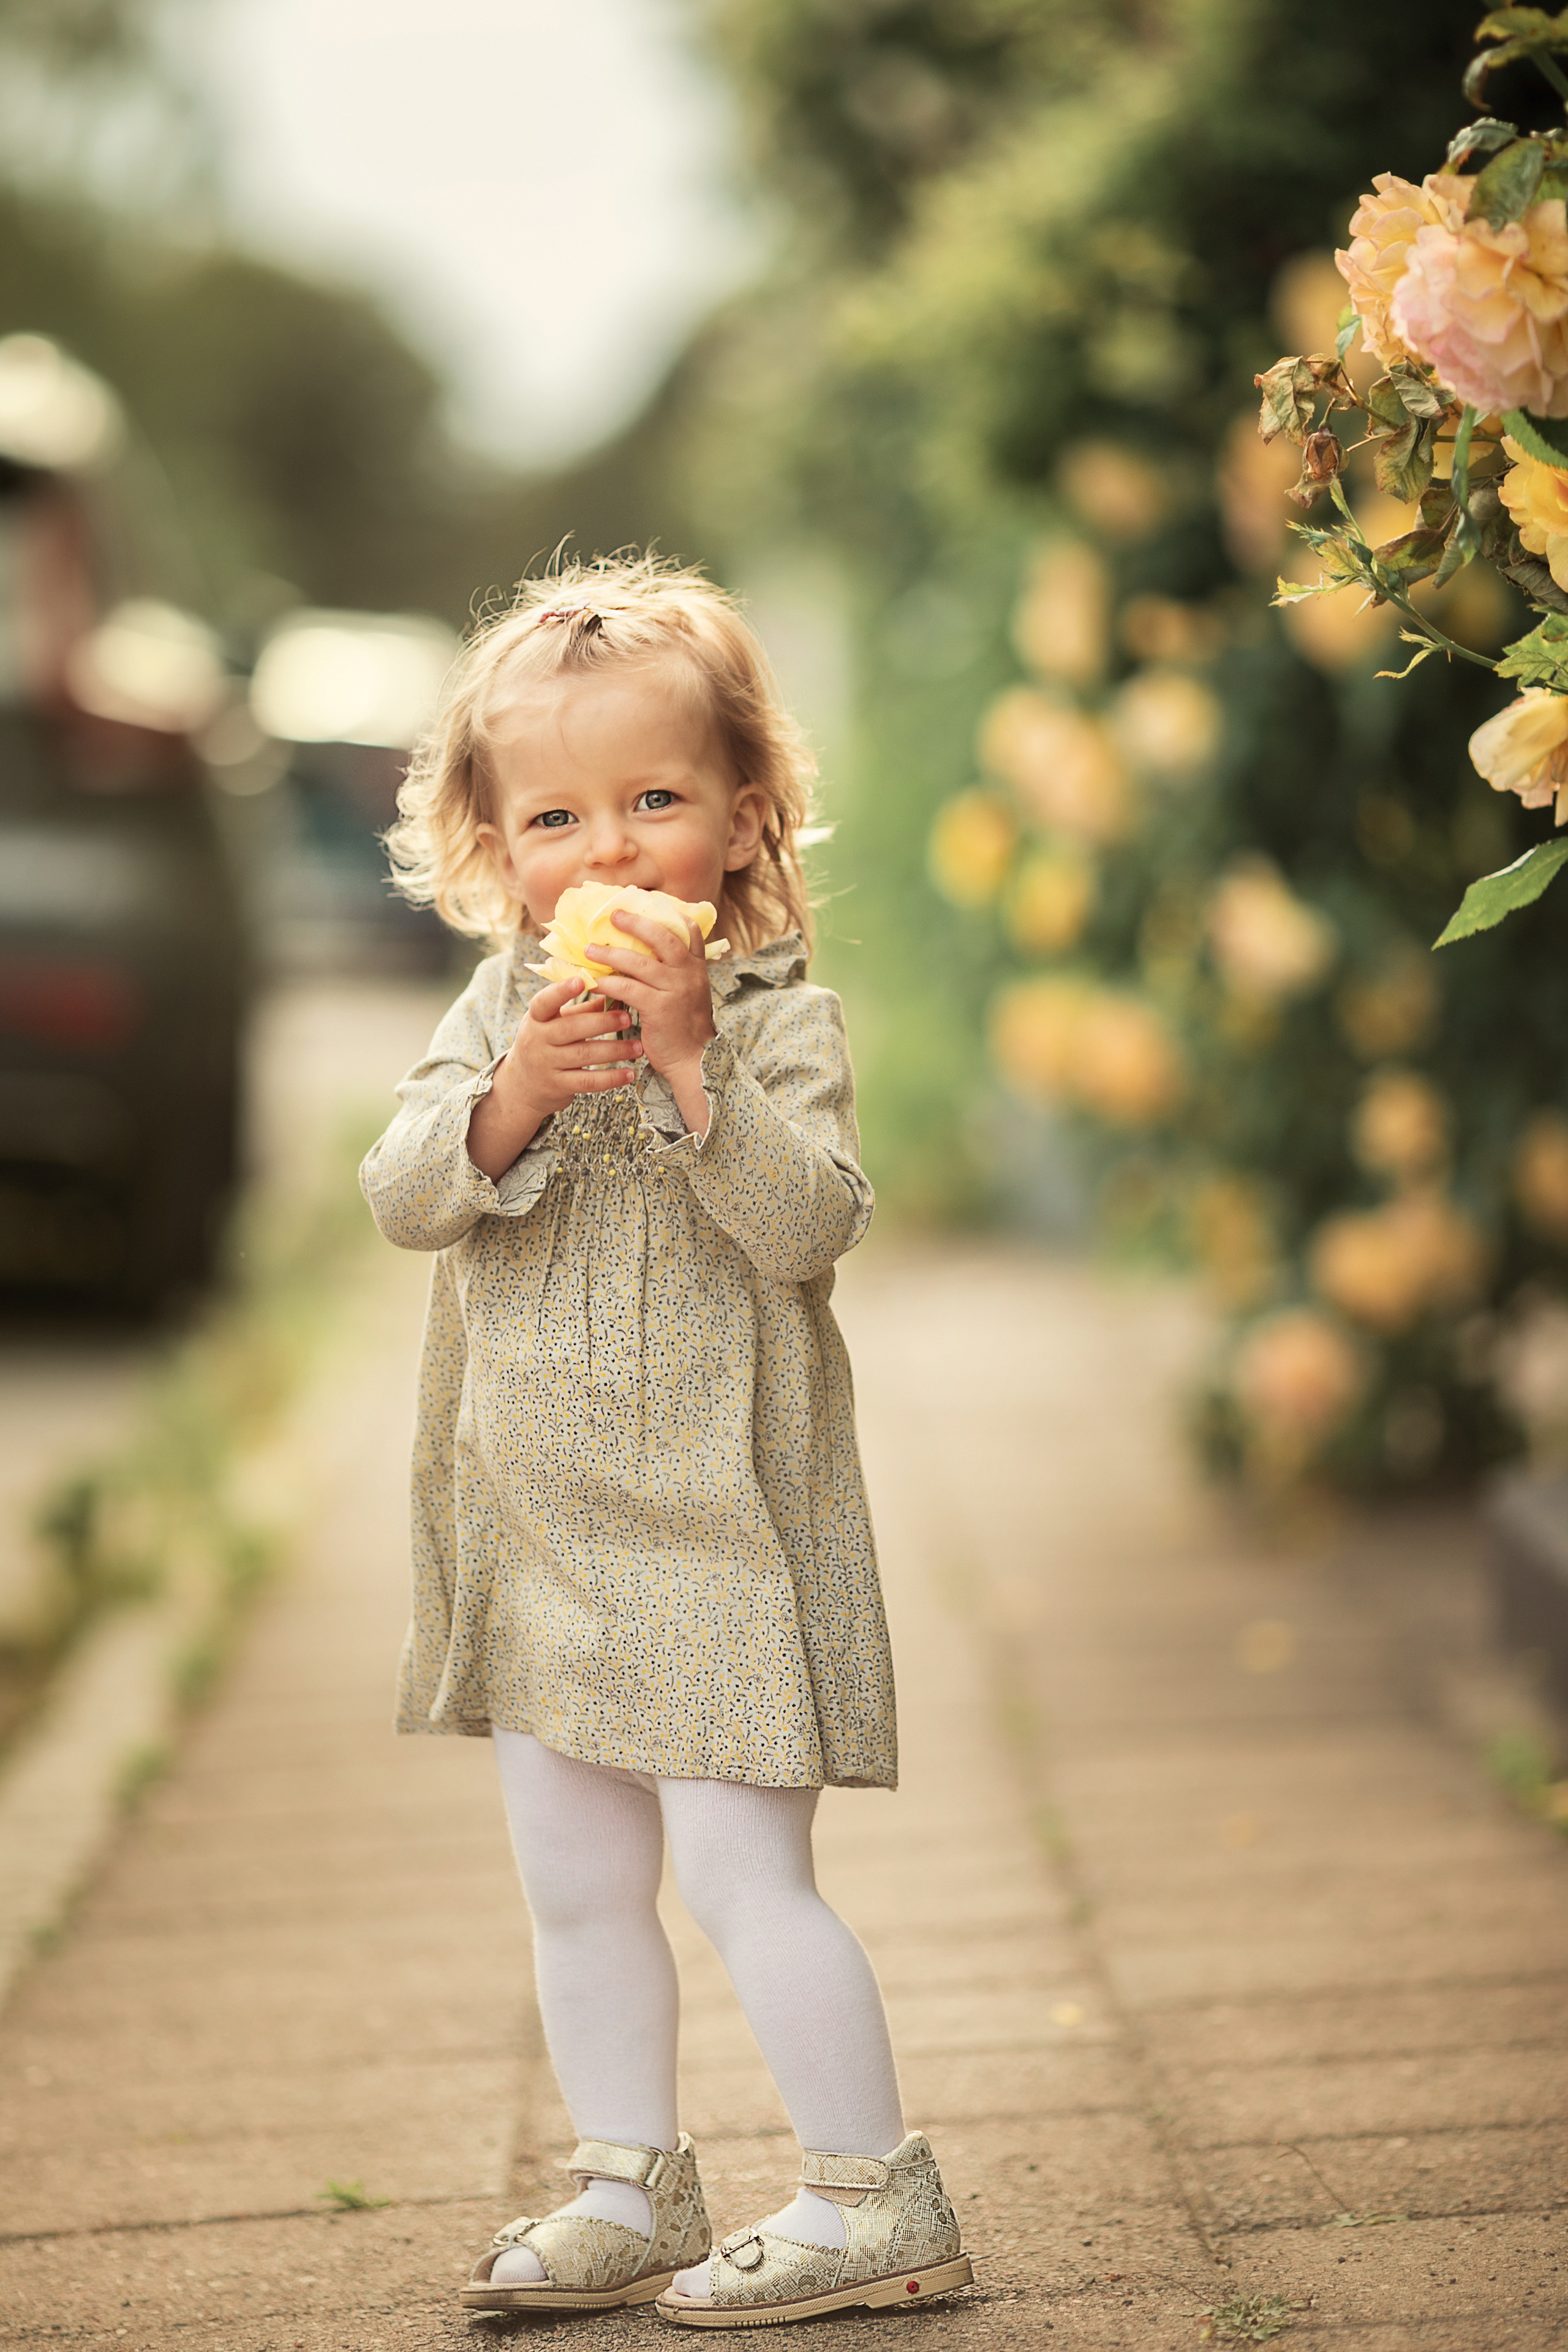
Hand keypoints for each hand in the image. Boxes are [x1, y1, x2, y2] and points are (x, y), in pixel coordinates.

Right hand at [467, 976, 640, 1178]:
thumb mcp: (554, 1023)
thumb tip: (615, 988)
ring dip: (614, 1051)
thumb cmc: (546, 1044)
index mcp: (536, 1018)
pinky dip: (611, 1078)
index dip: (561, 991)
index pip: (544, 1001)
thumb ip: (582, 1009)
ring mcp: (546, 1064)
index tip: (581, 980)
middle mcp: (537, 1040)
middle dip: (602, 1022)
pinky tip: (630, 1074)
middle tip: (628, 1017)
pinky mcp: (558, 1086)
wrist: (523, 1086)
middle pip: (571, 1028)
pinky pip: (588, 1082)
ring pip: (584, 1055)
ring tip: (638, 1047)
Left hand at [588, 910, 717, 1135]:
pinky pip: (628, 988)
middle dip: (636, 924)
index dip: (670, 915)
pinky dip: (609, 984)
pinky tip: (595, 982)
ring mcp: (676, 989)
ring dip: (611, 954)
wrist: (694, 1060)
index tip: (650, 902)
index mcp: (697, 968)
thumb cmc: (684, 1029)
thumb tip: (646, 959)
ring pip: (639, 962)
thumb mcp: (689, 996)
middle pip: (662, 937)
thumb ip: (675, 975)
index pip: (690, 932)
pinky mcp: (660, 1007)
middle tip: (614, 916)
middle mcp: (689, 974)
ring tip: (590, 951)